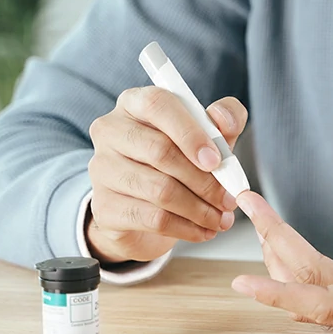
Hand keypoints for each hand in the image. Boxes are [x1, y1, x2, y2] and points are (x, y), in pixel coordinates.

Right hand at [86, 87, 247, 262]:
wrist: (146, 209)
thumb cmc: (182, 160)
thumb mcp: (210, 135)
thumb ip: (225, 118)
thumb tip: (222, 118)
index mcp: (136, 103)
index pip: (159, 105)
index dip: (191, 133)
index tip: (216, 160)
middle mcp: (111, 131)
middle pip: (160, 151)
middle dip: (205, 180)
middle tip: (230, 199)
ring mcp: (102, 169)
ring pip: (159, 189)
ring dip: (200, 208)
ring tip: (222, 218)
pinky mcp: (104, 207)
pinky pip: (152, 218)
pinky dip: (186, 227)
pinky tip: (203, 230)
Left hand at [231, 194, 332, 333]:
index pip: (325, 304)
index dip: (281, 295)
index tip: (242, 284)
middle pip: (310, 290)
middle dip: (275, 252)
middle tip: (250, 207)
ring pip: (314, 289)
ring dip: (283, 256)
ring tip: (261, 214)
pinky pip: (326, 285)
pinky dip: (301, 262)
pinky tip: (287, 240)